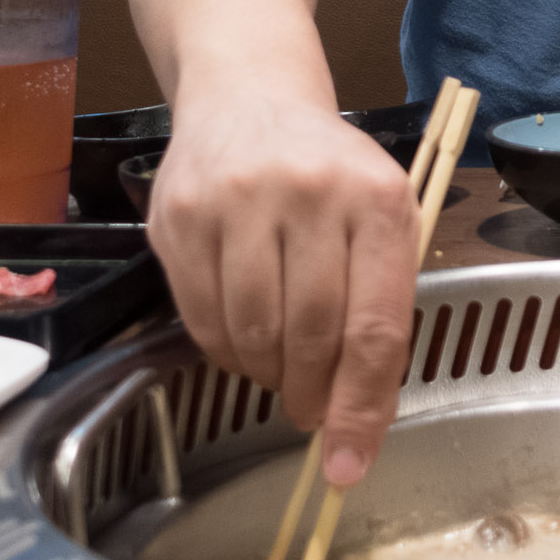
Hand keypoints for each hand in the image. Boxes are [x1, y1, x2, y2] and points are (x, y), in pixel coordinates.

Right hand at [144, 84, 416, 488]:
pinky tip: (242, 339)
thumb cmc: (329, 172)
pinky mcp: (180, 215)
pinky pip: (201, 317)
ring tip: (278, 366)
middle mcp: (310, 194)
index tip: (349, 464)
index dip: (362, 408)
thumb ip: (379, 310)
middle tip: (309, 413)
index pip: (374, 328)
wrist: (249, 96)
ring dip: (266, 373)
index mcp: (379, 201)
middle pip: (312, 337)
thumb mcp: (378, 219)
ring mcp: (238, 201)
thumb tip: (360, 422)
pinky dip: (225, 350)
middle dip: (311, 396)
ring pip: (252, 333)